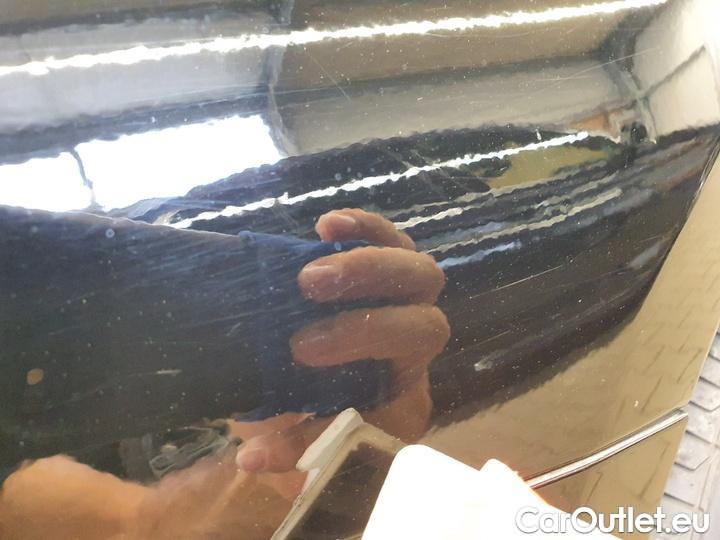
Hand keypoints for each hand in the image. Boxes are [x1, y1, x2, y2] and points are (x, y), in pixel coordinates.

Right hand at [233, 209, 448, 472]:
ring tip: (310, 270)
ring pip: (420, 276)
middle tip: (302, 331)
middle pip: (427, 328)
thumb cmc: (320, 408)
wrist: (330, 374)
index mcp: (402, 396)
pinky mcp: (391, 265)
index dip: (352, 398)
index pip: (403, 389)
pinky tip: (327, 225)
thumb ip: (289, 449)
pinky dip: (368, 228)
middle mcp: (415, 349)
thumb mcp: (304, 439)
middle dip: (367, 323)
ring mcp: (409, 302)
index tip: (298, 357)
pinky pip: (395, 240)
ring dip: (367, 267)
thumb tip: (252, 459)